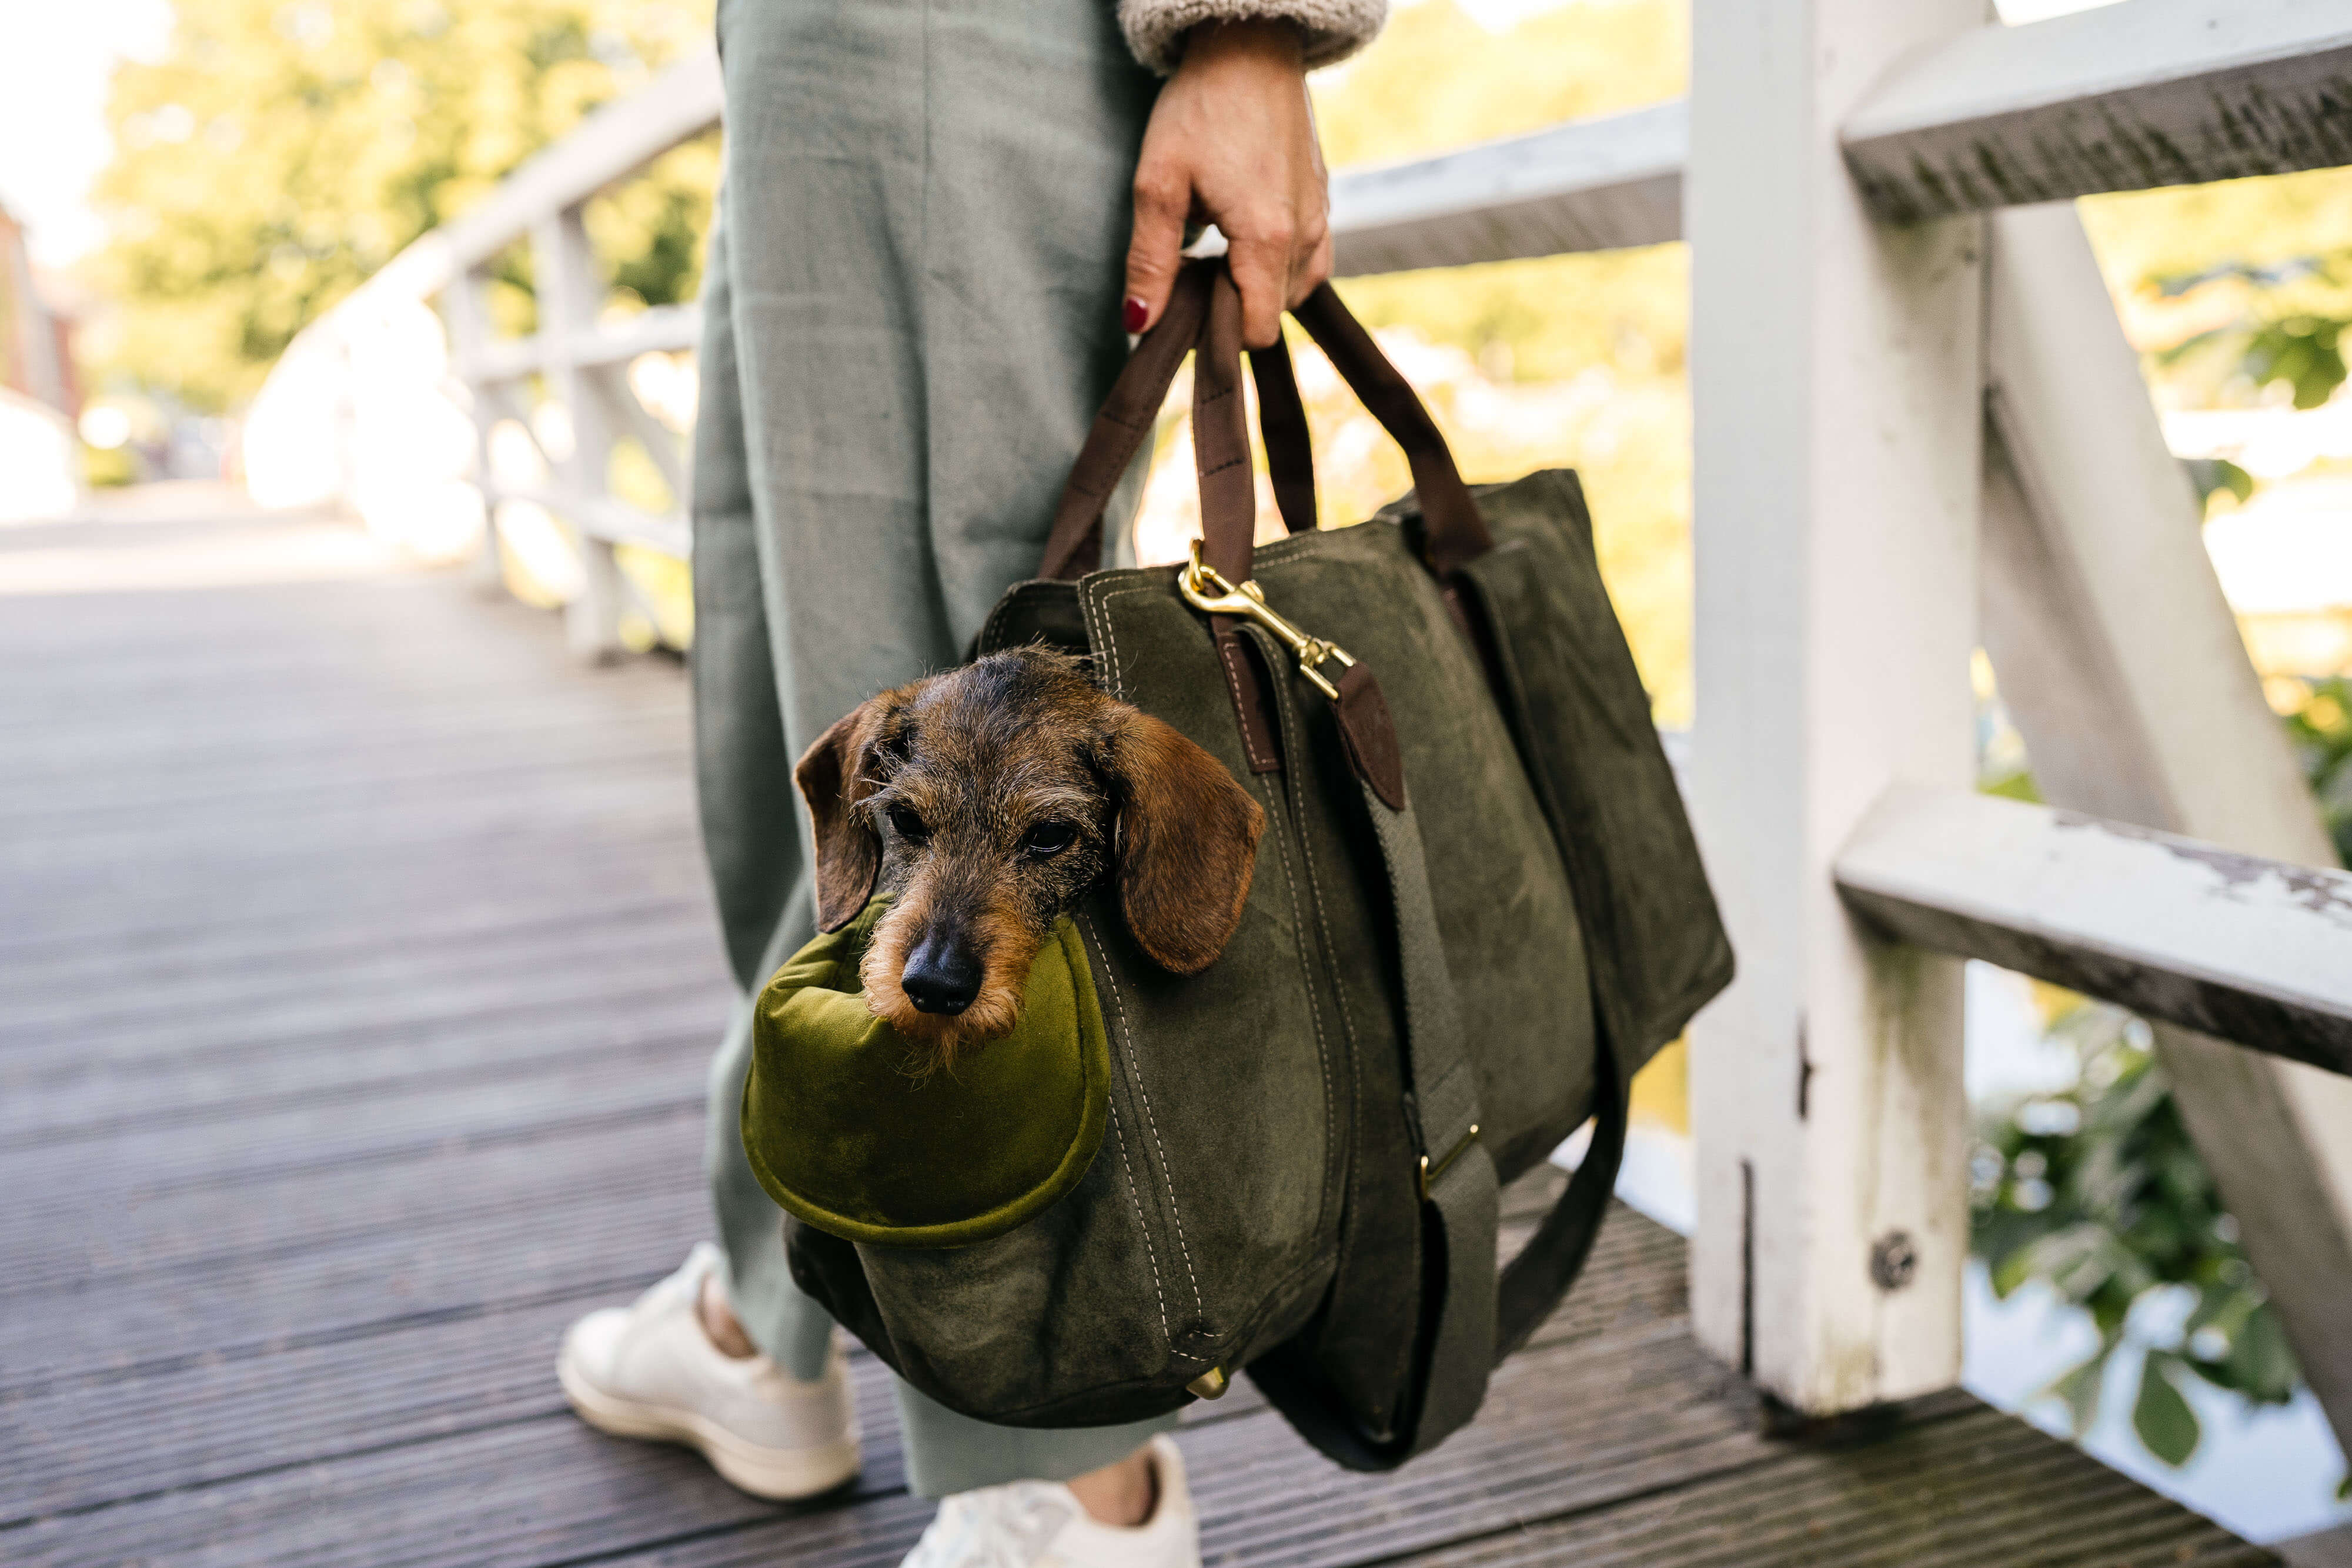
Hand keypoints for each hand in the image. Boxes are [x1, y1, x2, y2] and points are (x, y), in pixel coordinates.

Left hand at [1125, 19, 1331, 349]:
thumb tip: (1140, 324)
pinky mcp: (1323, 203)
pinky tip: (1243, 239)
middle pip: (1274, 315)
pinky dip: (1276, 267)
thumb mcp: (1159, 184)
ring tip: (1216, 250)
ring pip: (1293, 291)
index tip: (1183, 303)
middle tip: (1191, 269)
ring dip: (1254, 287)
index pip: (1256, 330)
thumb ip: (1150, 260)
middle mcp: (1307, 236)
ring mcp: (1321, 219)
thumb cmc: (1202, 107)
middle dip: (1232, 309)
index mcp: (1267, 238)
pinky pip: (1308, 262)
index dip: (1216, 332)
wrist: (1249, 46)